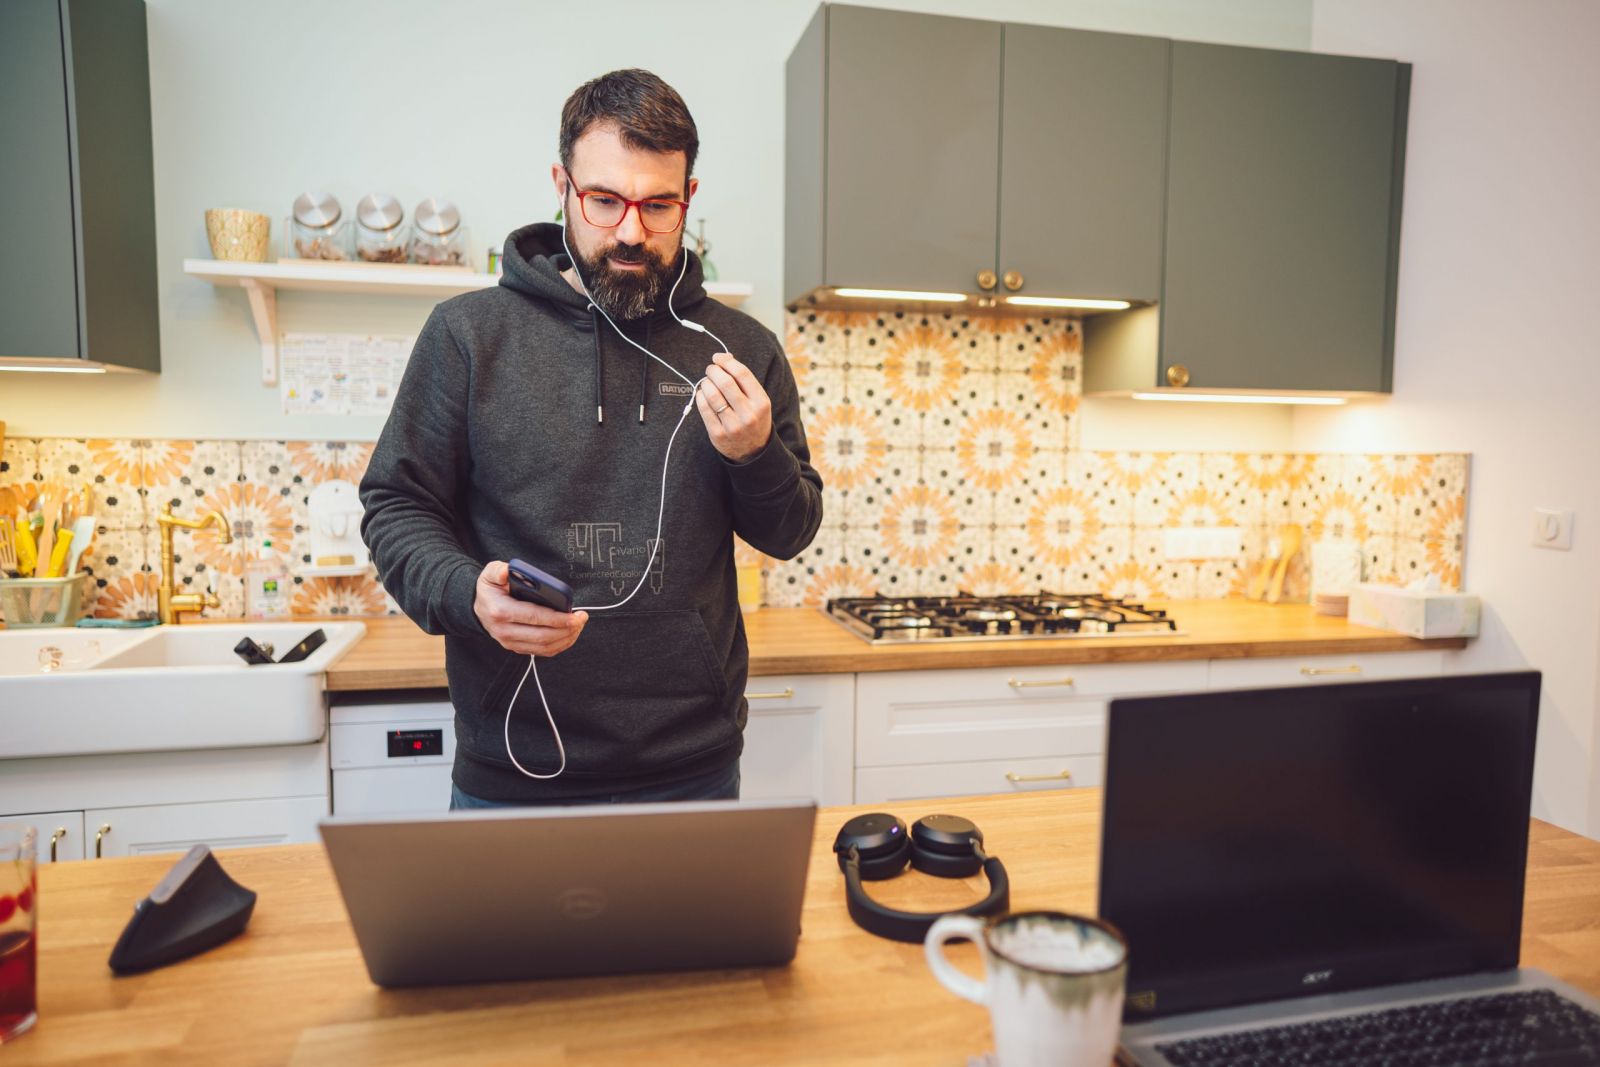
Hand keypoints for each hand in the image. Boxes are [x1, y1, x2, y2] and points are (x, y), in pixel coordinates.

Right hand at [473, 561, 587, 655]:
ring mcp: (510, 642)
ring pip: (544, 647)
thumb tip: (506, 571)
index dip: (557, 618)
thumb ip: (497, 570)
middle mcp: (504, 631)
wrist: (478, 607)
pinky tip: (570, 634)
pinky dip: (560, 645)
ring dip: (566, 638)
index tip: (575, 615)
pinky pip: (542, 651)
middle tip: (582, 619)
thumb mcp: (489, 574)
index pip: (533, 617)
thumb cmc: (490, 588)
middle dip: (567, 629)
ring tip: (579, 625)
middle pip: (542, 636)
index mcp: (500, 611)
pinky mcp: (517, 648)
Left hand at [697, 351, 771, 462]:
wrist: (753, 451)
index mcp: (761, 402)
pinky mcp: (718, 434)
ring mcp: (733, 426)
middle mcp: (748, 414)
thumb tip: (725, 357)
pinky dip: (700, 397)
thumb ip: (744, 380)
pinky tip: (702, 394)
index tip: (718, 358)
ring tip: (706, 382)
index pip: (742, 374)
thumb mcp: (758, 400)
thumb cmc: (753, 418)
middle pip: (725, 383)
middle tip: (710, 369)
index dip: (726, 361)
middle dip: (713, 371)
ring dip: (706, 383)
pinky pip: (704, 409)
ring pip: (712, 395)